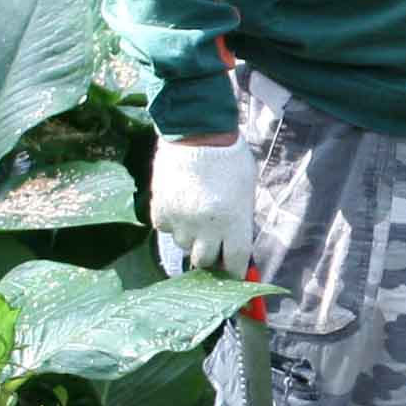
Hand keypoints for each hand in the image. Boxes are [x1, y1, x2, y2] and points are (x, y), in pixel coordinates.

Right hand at [149, 131, 257, 272]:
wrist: (196, 133)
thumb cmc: (229, 159)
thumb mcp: (245, 191)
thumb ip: (240, 220)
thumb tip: (235, 246)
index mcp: (234, 222)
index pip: (235, 263)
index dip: (234, 271)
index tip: (232, 271)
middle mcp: (206, 227)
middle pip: (205, 261)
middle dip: (211, 254)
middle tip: (213, 243)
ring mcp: (181, 220)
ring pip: (183, 245)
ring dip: (191, 237)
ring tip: (196, 215)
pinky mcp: (160, 210)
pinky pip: (166, 229)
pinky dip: (173, 222)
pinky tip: (180, 205)